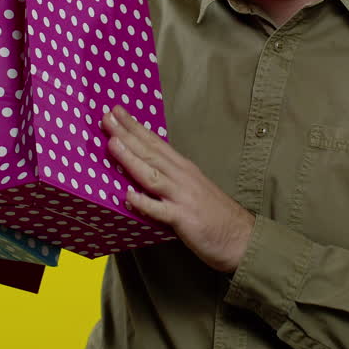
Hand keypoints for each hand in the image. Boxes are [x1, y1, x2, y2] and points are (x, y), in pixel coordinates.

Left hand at [103, 105, 255, 272]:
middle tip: (107, 116)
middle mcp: (182, 177)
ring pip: (152, 175)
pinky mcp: (184, 218)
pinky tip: (128, 197)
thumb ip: (169, 177)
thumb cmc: (215, 214)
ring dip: (131, 159)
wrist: (242, 237)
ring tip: (112, 144)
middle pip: (150, 152)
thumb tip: (143, 168)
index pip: (155, 142)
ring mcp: (182, 197)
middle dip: (127, 134)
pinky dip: (144, 203)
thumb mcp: (191, 187)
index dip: (135, 126)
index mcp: (183, 168)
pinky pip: (160, 211)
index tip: (116, 111)